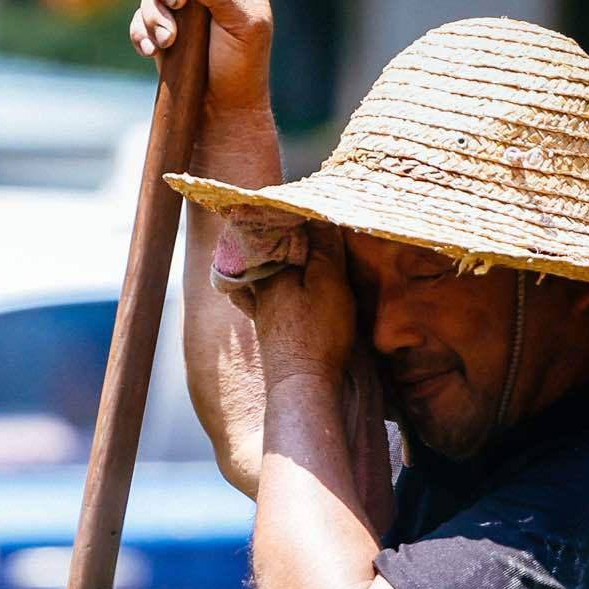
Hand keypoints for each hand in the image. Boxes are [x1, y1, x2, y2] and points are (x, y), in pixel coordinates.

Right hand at [127, 0, 274, 124]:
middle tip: (176, 0)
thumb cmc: (243, 64)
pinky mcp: (162, 31)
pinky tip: (152, 50)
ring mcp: (182, 8)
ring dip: (154, 14)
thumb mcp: (244, 27)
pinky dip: (141, 32)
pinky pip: (140, 20)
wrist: (222, 107)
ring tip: (169, 41)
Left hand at [251, 224, 356, 390]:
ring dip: (272, 257)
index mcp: (271, 271)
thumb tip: (319, 216)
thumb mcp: (329, 284)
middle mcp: (259, 287)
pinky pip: (263, 294)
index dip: (289, 216)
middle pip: (264, 252)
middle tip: (294, 219)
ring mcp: (260, 309)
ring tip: (288, 245)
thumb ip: (324, 249)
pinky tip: (278, 283)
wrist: (303, 385)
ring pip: (261, 272)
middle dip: (277, 235)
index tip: (302, 204)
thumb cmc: (318, 334)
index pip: (273, 230)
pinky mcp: (269, 328)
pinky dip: (269, 282)